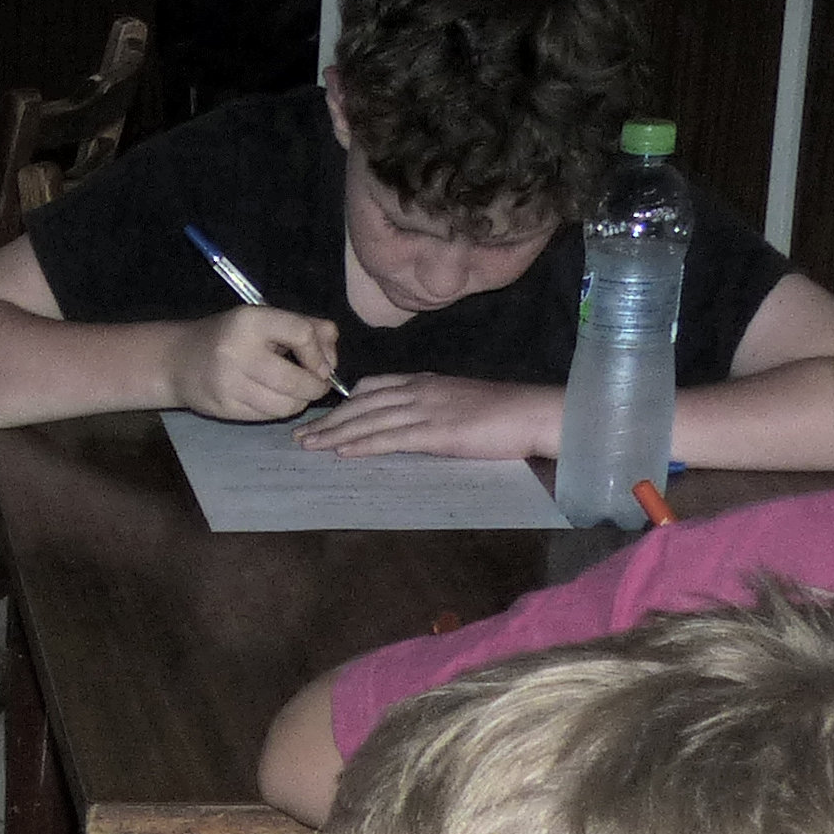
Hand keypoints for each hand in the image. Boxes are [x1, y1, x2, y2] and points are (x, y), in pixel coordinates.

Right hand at [163, 306, 340, 419]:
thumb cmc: (231, 336)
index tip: (322, 365)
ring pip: (285, 405)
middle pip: (297, 380)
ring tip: (296, 394)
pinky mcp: (223, 407)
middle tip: (317, 385)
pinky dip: (278, 411)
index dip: (320, 354)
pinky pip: (267, 416)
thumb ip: (306, 328)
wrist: (178, 360)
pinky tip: (273, 400)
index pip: (302, 335)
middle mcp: (237, 352)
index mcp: (251, 321)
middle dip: (315, 387)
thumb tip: (332, 359)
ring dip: (299, 402)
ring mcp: (228, 383)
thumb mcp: (265, 320)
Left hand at [292, 370, 553, 459]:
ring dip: (334, 435)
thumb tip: (411, 423)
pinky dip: (362, 445)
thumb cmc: (504, 412)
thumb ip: (432, 407)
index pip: (374, 386)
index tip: (322, 414)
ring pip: (369, 421)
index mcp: (426, 382)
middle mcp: (420, 391)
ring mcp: (427, 410)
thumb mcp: (461, 401)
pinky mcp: (436, 432)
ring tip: (307, 446)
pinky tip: (341, 452)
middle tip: (298, 435)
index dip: (344, 401)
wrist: (535, 412)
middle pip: (362, 404)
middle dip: (328, 420)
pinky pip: (390, 438)